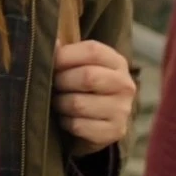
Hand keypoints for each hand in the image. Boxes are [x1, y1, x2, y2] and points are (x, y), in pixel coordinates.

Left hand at [52, 40, 135, 155]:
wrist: (100, 123)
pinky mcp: (115, 132)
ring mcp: (122, 110)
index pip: (92, 51)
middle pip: (87, 77)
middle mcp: (125, 84)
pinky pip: (79, 126)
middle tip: (54, 86)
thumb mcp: (79, 67)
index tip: (52, 63)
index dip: (66, 55)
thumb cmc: (84, 88)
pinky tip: (68, 119)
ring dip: (61, 104)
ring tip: (59, 102)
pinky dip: (66, 123)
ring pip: (78, 104)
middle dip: (62, 81)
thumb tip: (50, 43)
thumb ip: (65, 54)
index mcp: (117, 62)